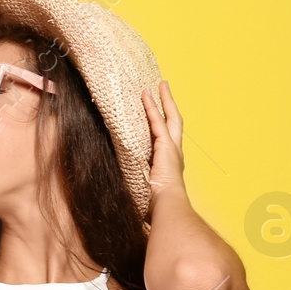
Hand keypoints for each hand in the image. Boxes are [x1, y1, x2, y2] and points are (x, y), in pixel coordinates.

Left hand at [140, 79, 185, 211]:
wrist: (166, 205)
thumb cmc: (155, 204)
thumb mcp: (143, 189)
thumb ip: (135, 183)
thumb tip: (115, 186)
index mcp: (170, 163)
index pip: (167, 137)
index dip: (164, 123)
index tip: (160, 111)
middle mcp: (175, 152)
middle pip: (175, 121)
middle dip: (169, 104)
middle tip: (164, 88)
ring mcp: (172, 147)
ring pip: (169, 117)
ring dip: (163, 100)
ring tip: (158, 85)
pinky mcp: (165, 146)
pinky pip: (157, 122)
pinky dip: (152, 107)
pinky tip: (146, 95)